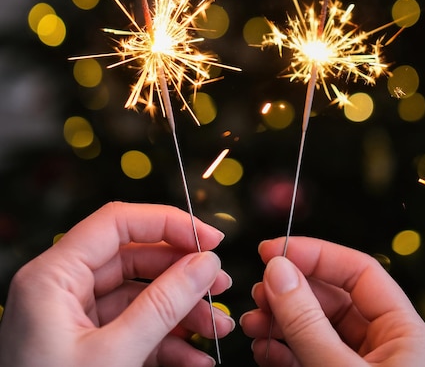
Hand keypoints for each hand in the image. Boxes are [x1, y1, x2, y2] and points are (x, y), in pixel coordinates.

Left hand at [0, 202, 233, 366]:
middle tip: (218, 284)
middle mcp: (61, 289)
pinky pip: (133, 327)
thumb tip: (204, 264)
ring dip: (182, 311)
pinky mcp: (86, 345)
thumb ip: (162, 306)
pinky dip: (166, 339)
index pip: (117, 223)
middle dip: (182, 274)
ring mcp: (74, 318)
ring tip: (217, 327)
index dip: (167, 223)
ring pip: (139, 294)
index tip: (208, 238)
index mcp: (53, 277)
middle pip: (134, 258)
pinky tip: (195, 356)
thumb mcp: (113, 357)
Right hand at [240, 237, 424, 366]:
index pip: (360, 272)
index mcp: (406, 336)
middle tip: (257, 290)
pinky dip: (282, 350)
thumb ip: (309, 323)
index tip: (274, 250)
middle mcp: (385, 348)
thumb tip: (278, 270)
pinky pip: (308, 356)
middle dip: (289, 293)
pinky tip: (262, 347)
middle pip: (332, 299)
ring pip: (315, 328)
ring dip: (279, 321)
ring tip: (251, 321)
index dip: (315, 254)